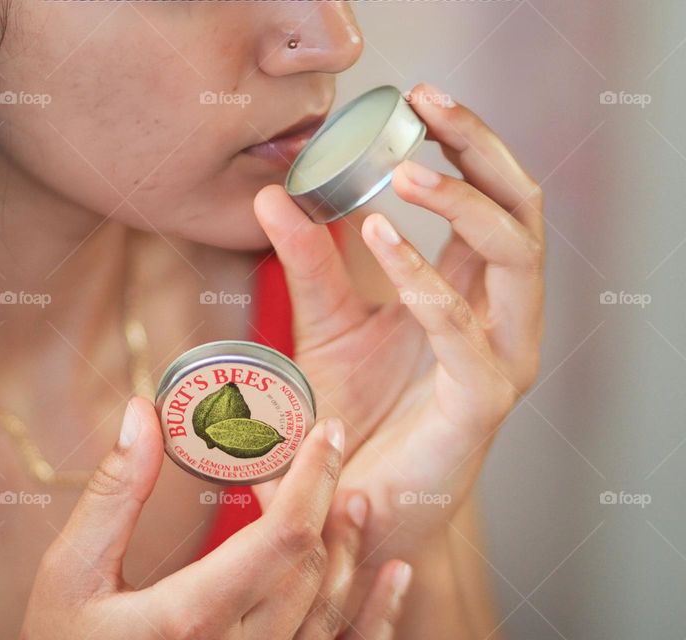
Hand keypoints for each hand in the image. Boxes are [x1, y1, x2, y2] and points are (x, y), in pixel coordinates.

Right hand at [20, 397, 412, 639]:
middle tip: (330, 449)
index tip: (326, 431)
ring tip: (355, 497)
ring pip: (329, 614)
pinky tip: (394, 579)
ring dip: (350, 550)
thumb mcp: (71, 572)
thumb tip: (140, 415)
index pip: (281, 539)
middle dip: (328, 501)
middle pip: (311, 569)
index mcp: (191, 619)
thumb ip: (113, 494)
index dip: (313, 478)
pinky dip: (373, 618)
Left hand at [251, 82, 543, 632]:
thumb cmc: (351, 419)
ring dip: (463, 203)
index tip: (420, 96)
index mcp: (467, 291)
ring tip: (406, 169)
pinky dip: (423, 278)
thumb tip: (273, 193)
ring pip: (515, 257)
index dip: (468, 141)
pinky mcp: (481, 402)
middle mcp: (498, 317)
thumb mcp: (323, 325)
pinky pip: (464, 328)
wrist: (350, 508)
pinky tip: (379, 237)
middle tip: (432, 102)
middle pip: (521, 209)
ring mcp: (499, 358)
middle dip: (482, 147)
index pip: (492, 197)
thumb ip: (306, 262)